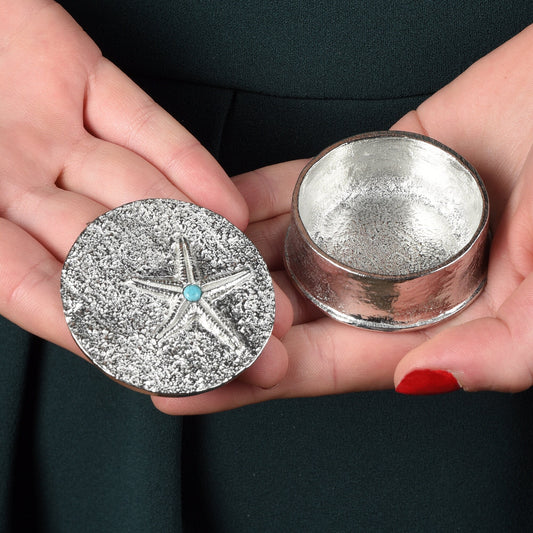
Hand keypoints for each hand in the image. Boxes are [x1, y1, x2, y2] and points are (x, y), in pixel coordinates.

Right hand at [0, 1, 247, 355]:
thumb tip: (45, 305)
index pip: (49, 297)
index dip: (108, 340)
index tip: (170, 373)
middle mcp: (18, 187)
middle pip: (114, 252)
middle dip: (179, 298)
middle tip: (243, 339)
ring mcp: (53, 133)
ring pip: (137, 192)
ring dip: (197, 237)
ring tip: (249, 279)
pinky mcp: (79, 76)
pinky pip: (142, 124)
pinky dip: (185, 163)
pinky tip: (228, 205)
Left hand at [154, 24, 532, 413]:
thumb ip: (502, 355)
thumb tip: (417, 379)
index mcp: (421, 325)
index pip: (316, 364)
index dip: (247, 378)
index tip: (180, 386)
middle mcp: (384, 283)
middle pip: (283, 313)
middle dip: (215, 324)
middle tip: (147, 329)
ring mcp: (370, 227)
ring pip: (281, 252)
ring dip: (222, 264)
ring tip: (158, 275)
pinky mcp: (364, 173)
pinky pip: (297, 191)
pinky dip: (252, 201)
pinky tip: (205, 211)